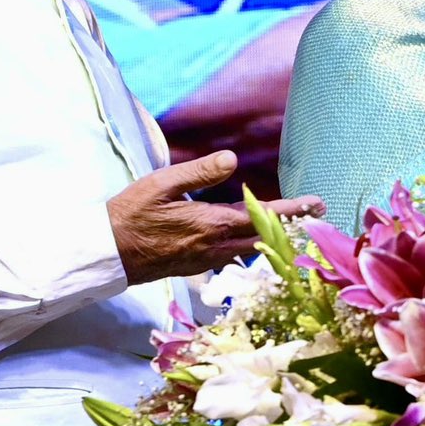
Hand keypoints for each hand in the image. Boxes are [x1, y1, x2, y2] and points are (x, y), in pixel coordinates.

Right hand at [108, 151, 325, 285]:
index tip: (317, 204)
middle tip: (318, 214)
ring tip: (293, 225)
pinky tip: (253, 240)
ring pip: (250, 250)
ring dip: (273, 237)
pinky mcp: (195, 267)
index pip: (262, 215)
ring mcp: (205, 260)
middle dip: (292, 225)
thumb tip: (233, 158)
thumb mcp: (162, 184)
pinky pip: (232, 257)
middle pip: (264, 237)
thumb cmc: (130, 214)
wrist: (106, 254)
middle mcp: (214, 246)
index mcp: (211, 223)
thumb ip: (199, 172)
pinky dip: (251, 247)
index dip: (292, 209)